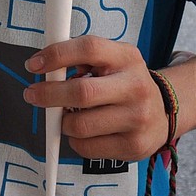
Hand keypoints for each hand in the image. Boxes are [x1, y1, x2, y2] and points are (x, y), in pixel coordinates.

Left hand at [24, 35, 167, 161]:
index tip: (33, 65)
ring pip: (79, 125)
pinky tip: (85, 132)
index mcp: (127, 58)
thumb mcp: (112, 61)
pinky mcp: (132, 146)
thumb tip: (43, 68)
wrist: (163, 114)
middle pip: (81, 92)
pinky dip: (75, 140)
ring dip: (63, 122)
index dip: (57, 55)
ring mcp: (137, 119)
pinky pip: (85, 147)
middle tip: (32, 95)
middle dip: (48, 95)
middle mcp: (136, 87)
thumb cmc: (124, 84)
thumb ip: (81, 60)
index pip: (89, 48)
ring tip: (68, 115)